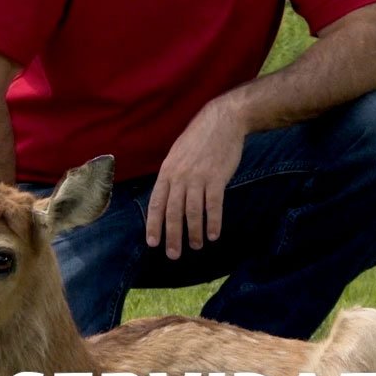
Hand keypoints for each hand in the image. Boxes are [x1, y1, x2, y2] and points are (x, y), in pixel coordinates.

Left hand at [145, 100, 245, 258]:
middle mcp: (180, 177)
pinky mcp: (217, 178)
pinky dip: (213, 222)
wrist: (222, 120)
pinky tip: (213, 235)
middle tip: (173, 254)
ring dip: (193, 232)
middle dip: (172, 236)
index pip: (156, 204)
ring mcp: (198, 177)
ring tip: (195, 246)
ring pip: (192, 212)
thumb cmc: (199, 138)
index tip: (153, 243)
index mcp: (167, 172)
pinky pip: (213, 205)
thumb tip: (167, 198)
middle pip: (173, 213)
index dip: (154, 225)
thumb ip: (172, 176)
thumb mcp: (177, 154)